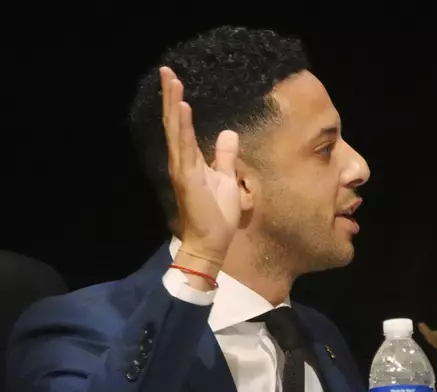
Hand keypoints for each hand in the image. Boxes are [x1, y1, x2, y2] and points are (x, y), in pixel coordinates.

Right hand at [160, 67, 240, 259]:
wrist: (211, 242)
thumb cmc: (217, 215)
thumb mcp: (227, 179)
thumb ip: (225, 157)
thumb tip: (228, 133)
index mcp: (191, 160)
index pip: (183, 126)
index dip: (179, 104)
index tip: (176, 81)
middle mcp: (181, 161)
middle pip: (175, 122)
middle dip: (171, 96)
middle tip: (166, 70)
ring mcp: (182, 168)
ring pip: (176, 130)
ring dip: (174, 104)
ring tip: (171, 80)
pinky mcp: (187, 177)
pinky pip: (185, 147)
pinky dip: (184, 126)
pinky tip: (184, 107)